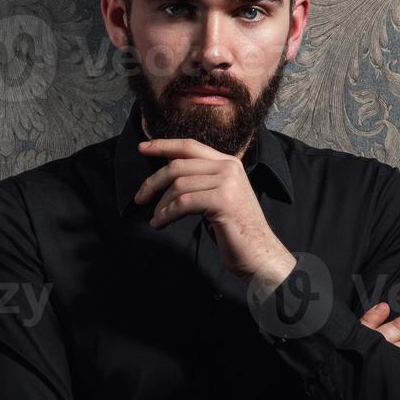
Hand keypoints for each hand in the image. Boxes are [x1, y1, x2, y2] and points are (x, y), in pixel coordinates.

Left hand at [134, 138, 293, 282]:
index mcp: (229, 163)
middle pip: (178, 166)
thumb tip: (168, 174)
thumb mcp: (219, 198)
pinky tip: (160, 224)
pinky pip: (182, 203)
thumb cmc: (236, 231)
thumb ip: (201, 182)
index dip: (163, 145)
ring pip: (178, 185)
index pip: (190, 146)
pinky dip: (166, 215)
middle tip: (139, 198)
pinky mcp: (222, 201)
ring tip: (156, 219)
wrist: (260, 254)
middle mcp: (229, 168)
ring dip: (160, 204)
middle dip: (153, 182)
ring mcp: (227, 183)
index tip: (142, 149)